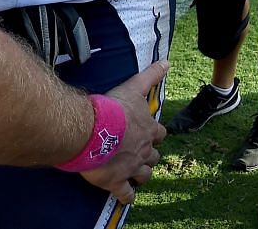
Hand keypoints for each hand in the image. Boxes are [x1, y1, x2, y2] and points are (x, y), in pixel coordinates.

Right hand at [82, 60, 167, 204]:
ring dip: (140, 174)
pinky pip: (127, 195)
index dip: (154, 132)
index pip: (159, 133)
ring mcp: (132, 168)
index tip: (147, 131)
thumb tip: (167, 62)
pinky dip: (126, 195)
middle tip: (137, 151)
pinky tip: (123, 194)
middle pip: (154, 156)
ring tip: (131, 171)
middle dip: (148, 154)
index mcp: (148, 129)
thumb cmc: (111, 107)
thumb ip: (150, 76)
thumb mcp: (133, 87)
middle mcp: (144, 150)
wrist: (90, 129)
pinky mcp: (117, 182)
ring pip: (145, 176)